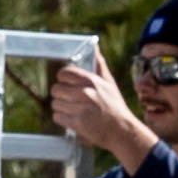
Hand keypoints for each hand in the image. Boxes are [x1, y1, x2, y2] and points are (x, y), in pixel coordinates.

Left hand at [42, 50, 152, 166]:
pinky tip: (72, 119)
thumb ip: (99, 65)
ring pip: (55, 104)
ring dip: (62, 108)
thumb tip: (94, 46)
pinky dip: (62, 119)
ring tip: (74, 111)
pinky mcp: (77, 123)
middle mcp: (84, 92)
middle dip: (61, 95)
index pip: (64, 73)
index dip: (63, 79)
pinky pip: (57, 117)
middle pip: (56, 89)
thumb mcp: (109, 83)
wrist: (122, 130)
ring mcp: (80, 108)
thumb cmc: (115, 106)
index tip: (67, 84)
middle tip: (71, 100)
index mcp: (91, 81)